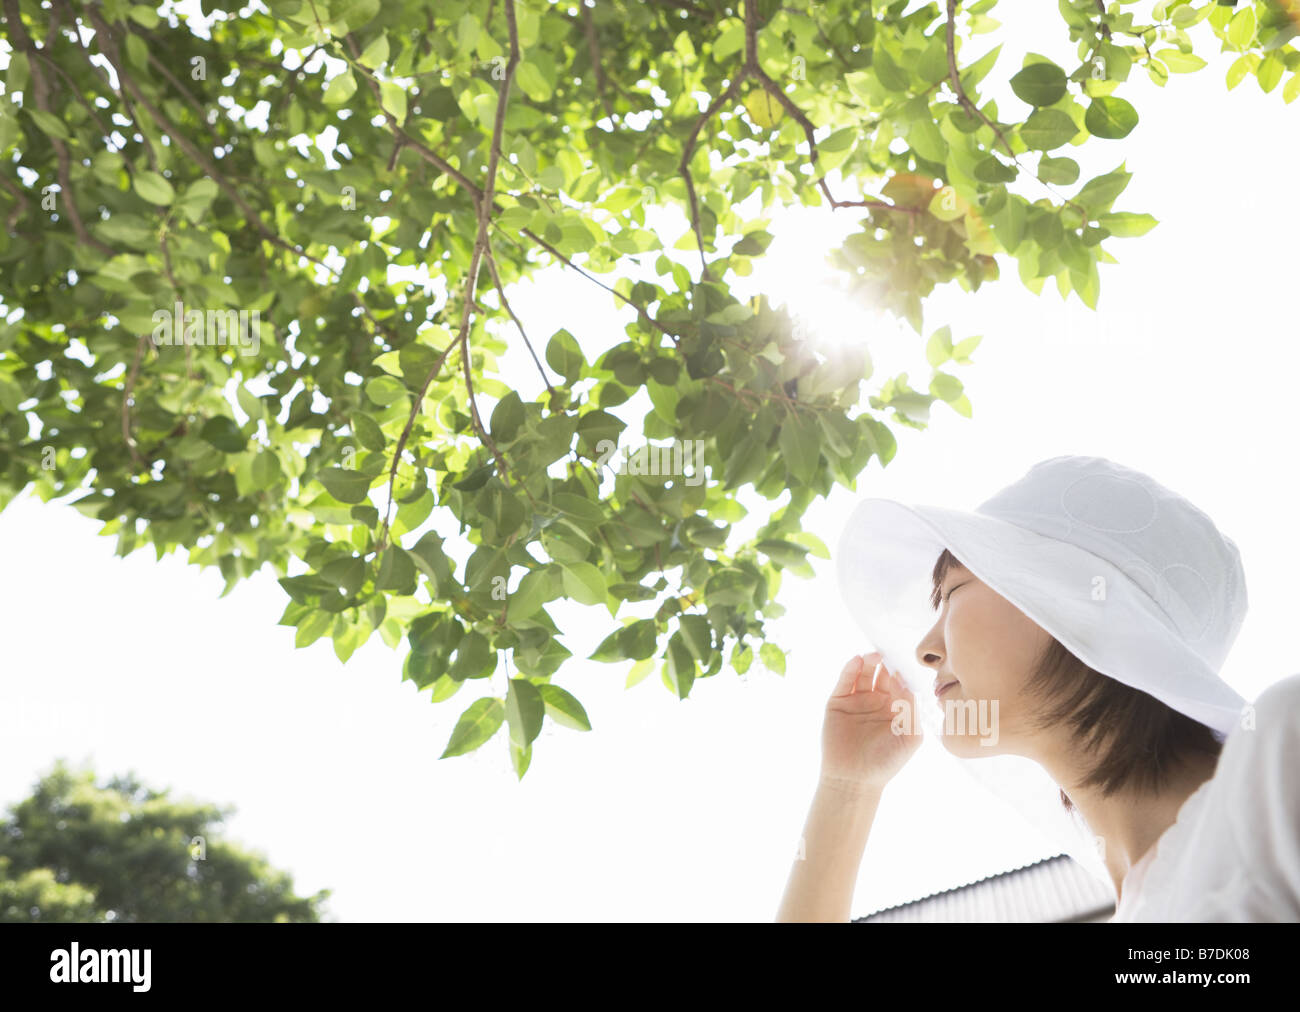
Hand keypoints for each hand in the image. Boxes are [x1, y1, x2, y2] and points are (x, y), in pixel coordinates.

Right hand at [819, 651, 921, 792]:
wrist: (854, 780)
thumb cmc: (886, 762)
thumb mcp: (911, 737)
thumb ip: (912, 710)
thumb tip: (905, 684)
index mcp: (895, 709)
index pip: (899, 684)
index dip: (901, 674)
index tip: (904, 665)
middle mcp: (876, 701)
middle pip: (881, 675)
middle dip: (886, 663)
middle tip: (889, 653)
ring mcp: (856, 700)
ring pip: (863, 674)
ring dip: (868, 662)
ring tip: (874, 655)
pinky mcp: (837, 702)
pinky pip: (845, 681)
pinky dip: (849, 669)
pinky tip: (857, 661)